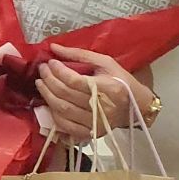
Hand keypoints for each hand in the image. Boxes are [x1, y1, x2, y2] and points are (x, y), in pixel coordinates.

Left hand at [39, 44, 157, 142]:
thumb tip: (53, 47)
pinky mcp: (91, 133)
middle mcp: (104, 108)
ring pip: (63, 110)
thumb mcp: (105, 63)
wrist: (137, 106)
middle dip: (49, 80)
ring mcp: (97, 123)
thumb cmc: (121, 81)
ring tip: (41, 83)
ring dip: (47, 95)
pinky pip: (65, 125)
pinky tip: (49, 101)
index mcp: (111, 88)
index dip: (59, 71)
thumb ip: (79, 54)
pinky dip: (53, 113)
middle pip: (66, 95)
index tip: (50, 62)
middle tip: (42, 70)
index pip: (76, 81)